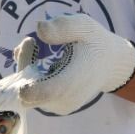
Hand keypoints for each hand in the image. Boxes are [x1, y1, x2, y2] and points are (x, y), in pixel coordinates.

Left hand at [0, 13, 134, 115]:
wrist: (111, 65)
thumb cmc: (96, 44)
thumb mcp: (84, 26)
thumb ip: (63, 26)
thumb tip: (39, 28)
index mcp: (71, 83)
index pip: (38, 92)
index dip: (25, 73)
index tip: (30, 42)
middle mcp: (63, 100)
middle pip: (26, 90)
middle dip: (23, 64)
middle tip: (29, 41)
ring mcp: (58, 106)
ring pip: (27, 94)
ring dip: (25, 69)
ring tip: (33, 46)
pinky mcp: (55, 106)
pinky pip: (33, 95)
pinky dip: (30, 77)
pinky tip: (36, 58)